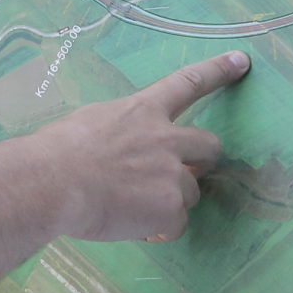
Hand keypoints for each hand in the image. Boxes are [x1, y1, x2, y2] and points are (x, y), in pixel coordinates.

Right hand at [30, 50, 249, 242]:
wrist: (51, 183)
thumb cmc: (57, 153)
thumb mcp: (91, 123)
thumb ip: (121, 131)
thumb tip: (123, 148)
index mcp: (142, 111)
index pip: (187, 83)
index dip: (217, 71)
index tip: (240, 61)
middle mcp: (165, 138)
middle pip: (209, 146)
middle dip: (202, 161)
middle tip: (182, 175)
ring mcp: (172, 173)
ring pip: (190, 193)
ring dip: (168, 202)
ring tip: (130, 207)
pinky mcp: (170, 207)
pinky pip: (174, 225)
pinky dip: (156, 231)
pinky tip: (129, 225)